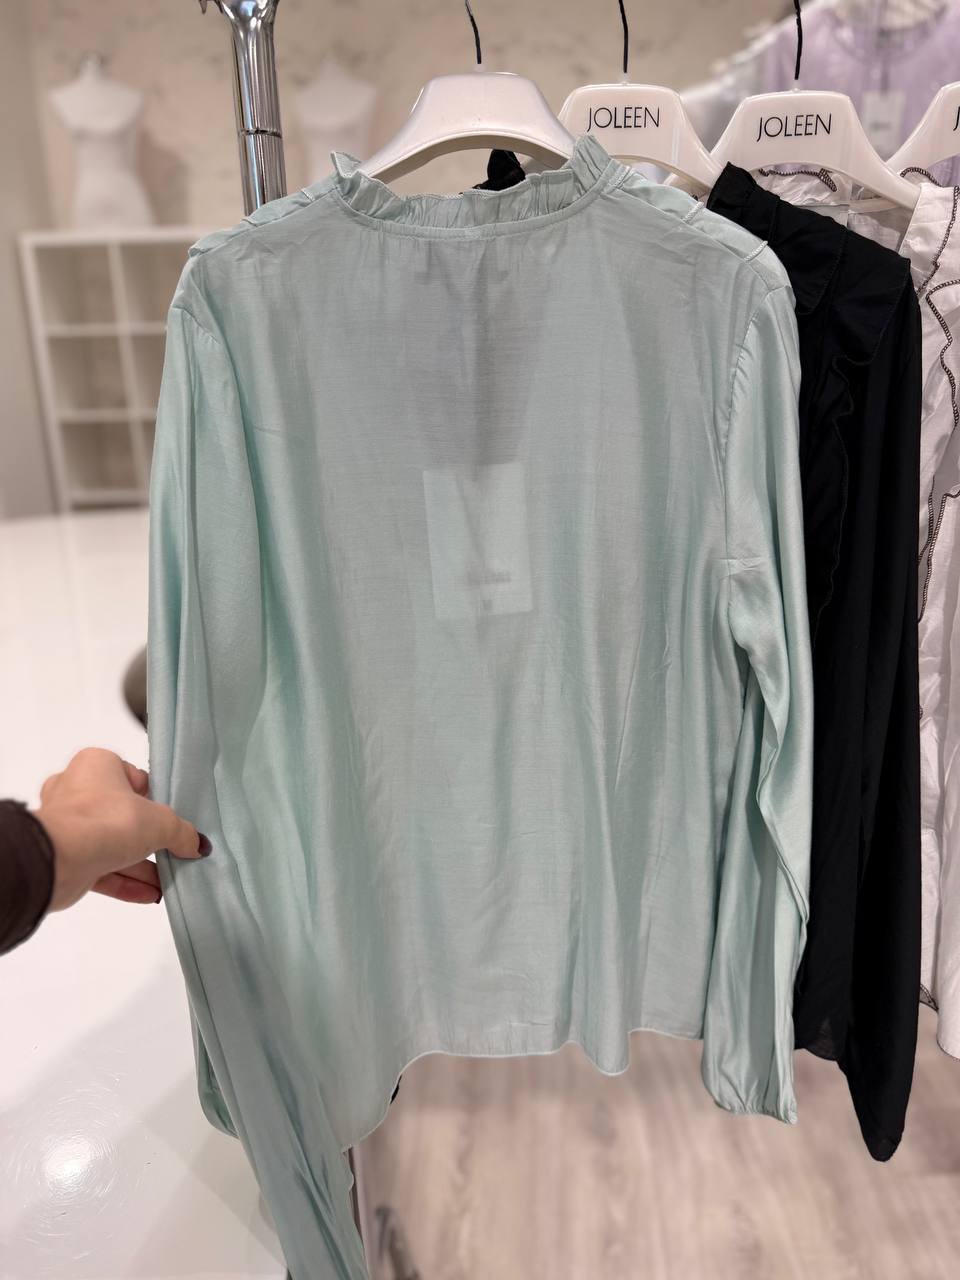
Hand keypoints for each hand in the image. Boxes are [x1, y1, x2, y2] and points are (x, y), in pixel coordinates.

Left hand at [33, 748, 210, 908]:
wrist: (58, 861)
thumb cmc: (106, 821)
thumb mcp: (161, 822)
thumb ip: (182, 832)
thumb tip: (196, 844)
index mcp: (97, 765)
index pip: (135, 779)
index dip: (156, 799)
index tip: (173, 817)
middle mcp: (77, 790)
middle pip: (124, 815)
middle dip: (149, 838)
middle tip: (172, 850)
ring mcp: (68, 825)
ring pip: (112, 845)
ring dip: (140, 865)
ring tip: (167, 880)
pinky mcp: (64, 857)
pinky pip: (100, 867)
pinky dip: (125, 880)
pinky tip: (151, 893)